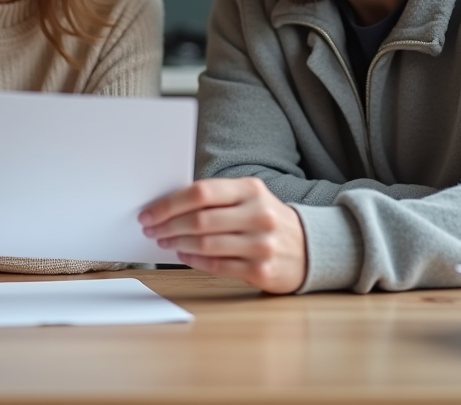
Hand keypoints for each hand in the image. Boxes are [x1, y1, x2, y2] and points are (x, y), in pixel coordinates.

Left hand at [139, 178, 305, 293]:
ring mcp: (262, 245)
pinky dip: (194, 260)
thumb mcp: (250, 198)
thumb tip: (169, 206)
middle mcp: (259, 215)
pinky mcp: (262, 271)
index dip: (169, 204)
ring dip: (177, 243)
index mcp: (252, 189)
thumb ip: (216, 199)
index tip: (149, 212)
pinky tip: (183, 254)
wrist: (311, 248)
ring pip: (205, 244)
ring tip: (164, 241)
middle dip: (167, 225)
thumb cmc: (267, 220)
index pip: (201, 192)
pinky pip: (217, 266)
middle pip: (199, 220)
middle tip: (151, 229)